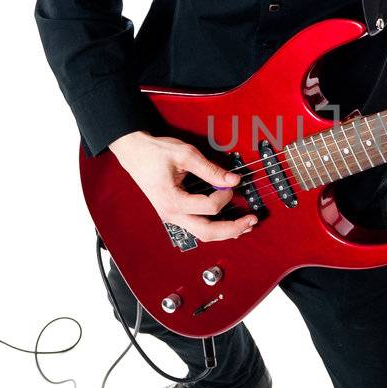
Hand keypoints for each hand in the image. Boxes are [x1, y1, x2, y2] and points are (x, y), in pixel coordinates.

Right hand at [108, 130, 258, 240]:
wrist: (134, 153)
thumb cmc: (154, 153)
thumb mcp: (185, 155)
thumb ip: (211, 169)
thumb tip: (233, 179)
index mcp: (173, 200)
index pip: (209, 207)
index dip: (225, 195)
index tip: (229, 182)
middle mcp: (172, 214)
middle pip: (208, 232)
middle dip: (232, 228)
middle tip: (252, 220)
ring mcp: (173, 217)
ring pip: (203, 234)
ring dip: (226, 232)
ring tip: (245, 226)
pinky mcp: (176, 214)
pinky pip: (198, 227)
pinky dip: (215, 227)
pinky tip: (229, 224)